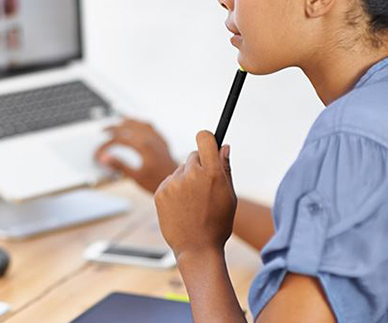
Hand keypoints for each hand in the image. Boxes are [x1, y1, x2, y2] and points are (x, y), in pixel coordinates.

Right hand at [95, 118, 178, 192]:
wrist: (178, 183)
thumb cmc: (158, 182)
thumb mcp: (135, 176)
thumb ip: (119, 165)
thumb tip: (104, 158)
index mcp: (144, 146)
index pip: (120, 139)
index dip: (107, 144)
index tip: (100, 152)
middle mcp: (152, 139)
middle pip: (129, 127)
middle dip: (115, 128)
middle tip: (104, 129)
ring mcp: (158, 139)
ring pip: (140, 124)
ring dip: (128, 121)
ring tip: (119, 120)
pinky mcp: (162, 141)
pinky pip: (150, 127)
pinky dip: (141, 124)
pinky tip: (138, 125)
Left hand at [154, 131, 235, 259]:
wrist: (196, 248)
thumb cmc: (217, 224)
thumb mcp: (229, 196)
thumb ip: (225, 168)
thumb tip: (224, 146)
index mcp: (212, 173)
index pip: (204, 138)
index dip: (206, 139)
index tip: (207, 142)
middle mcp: (190, 174)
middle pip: (193, 155)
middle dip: (198, 165)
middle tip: (204, 186)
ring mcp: (173, 183)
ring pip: (180, 170)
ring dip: (185, 179)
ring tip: (192, 203)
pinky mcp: (160, 191)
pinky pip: (169, 182)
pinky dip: (174, 190)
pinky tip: (181, 207)